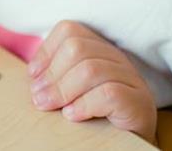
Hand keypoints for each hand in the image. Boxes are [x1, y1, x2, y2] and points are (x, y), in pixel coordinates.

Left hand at [26, 20, 157, 145]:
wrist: (131, 143)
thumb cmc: (98, 116)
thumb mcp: (73, 92)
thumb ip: (56, 79)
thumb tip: (33, 79)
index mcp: (99, 50)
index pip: (69, 31)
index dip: (46, 51)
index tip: (33, 76)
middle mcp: (116, 59)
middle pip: (77, 48)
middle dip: (52, 73)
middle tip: (39, 97)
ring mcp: (131, 79)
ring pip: (91, 69)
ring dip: (63, 90)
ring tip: (50, 106)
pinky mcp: (138, 102)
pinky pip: (109, 93)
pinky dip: (84, 104)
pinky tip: (72, 115)